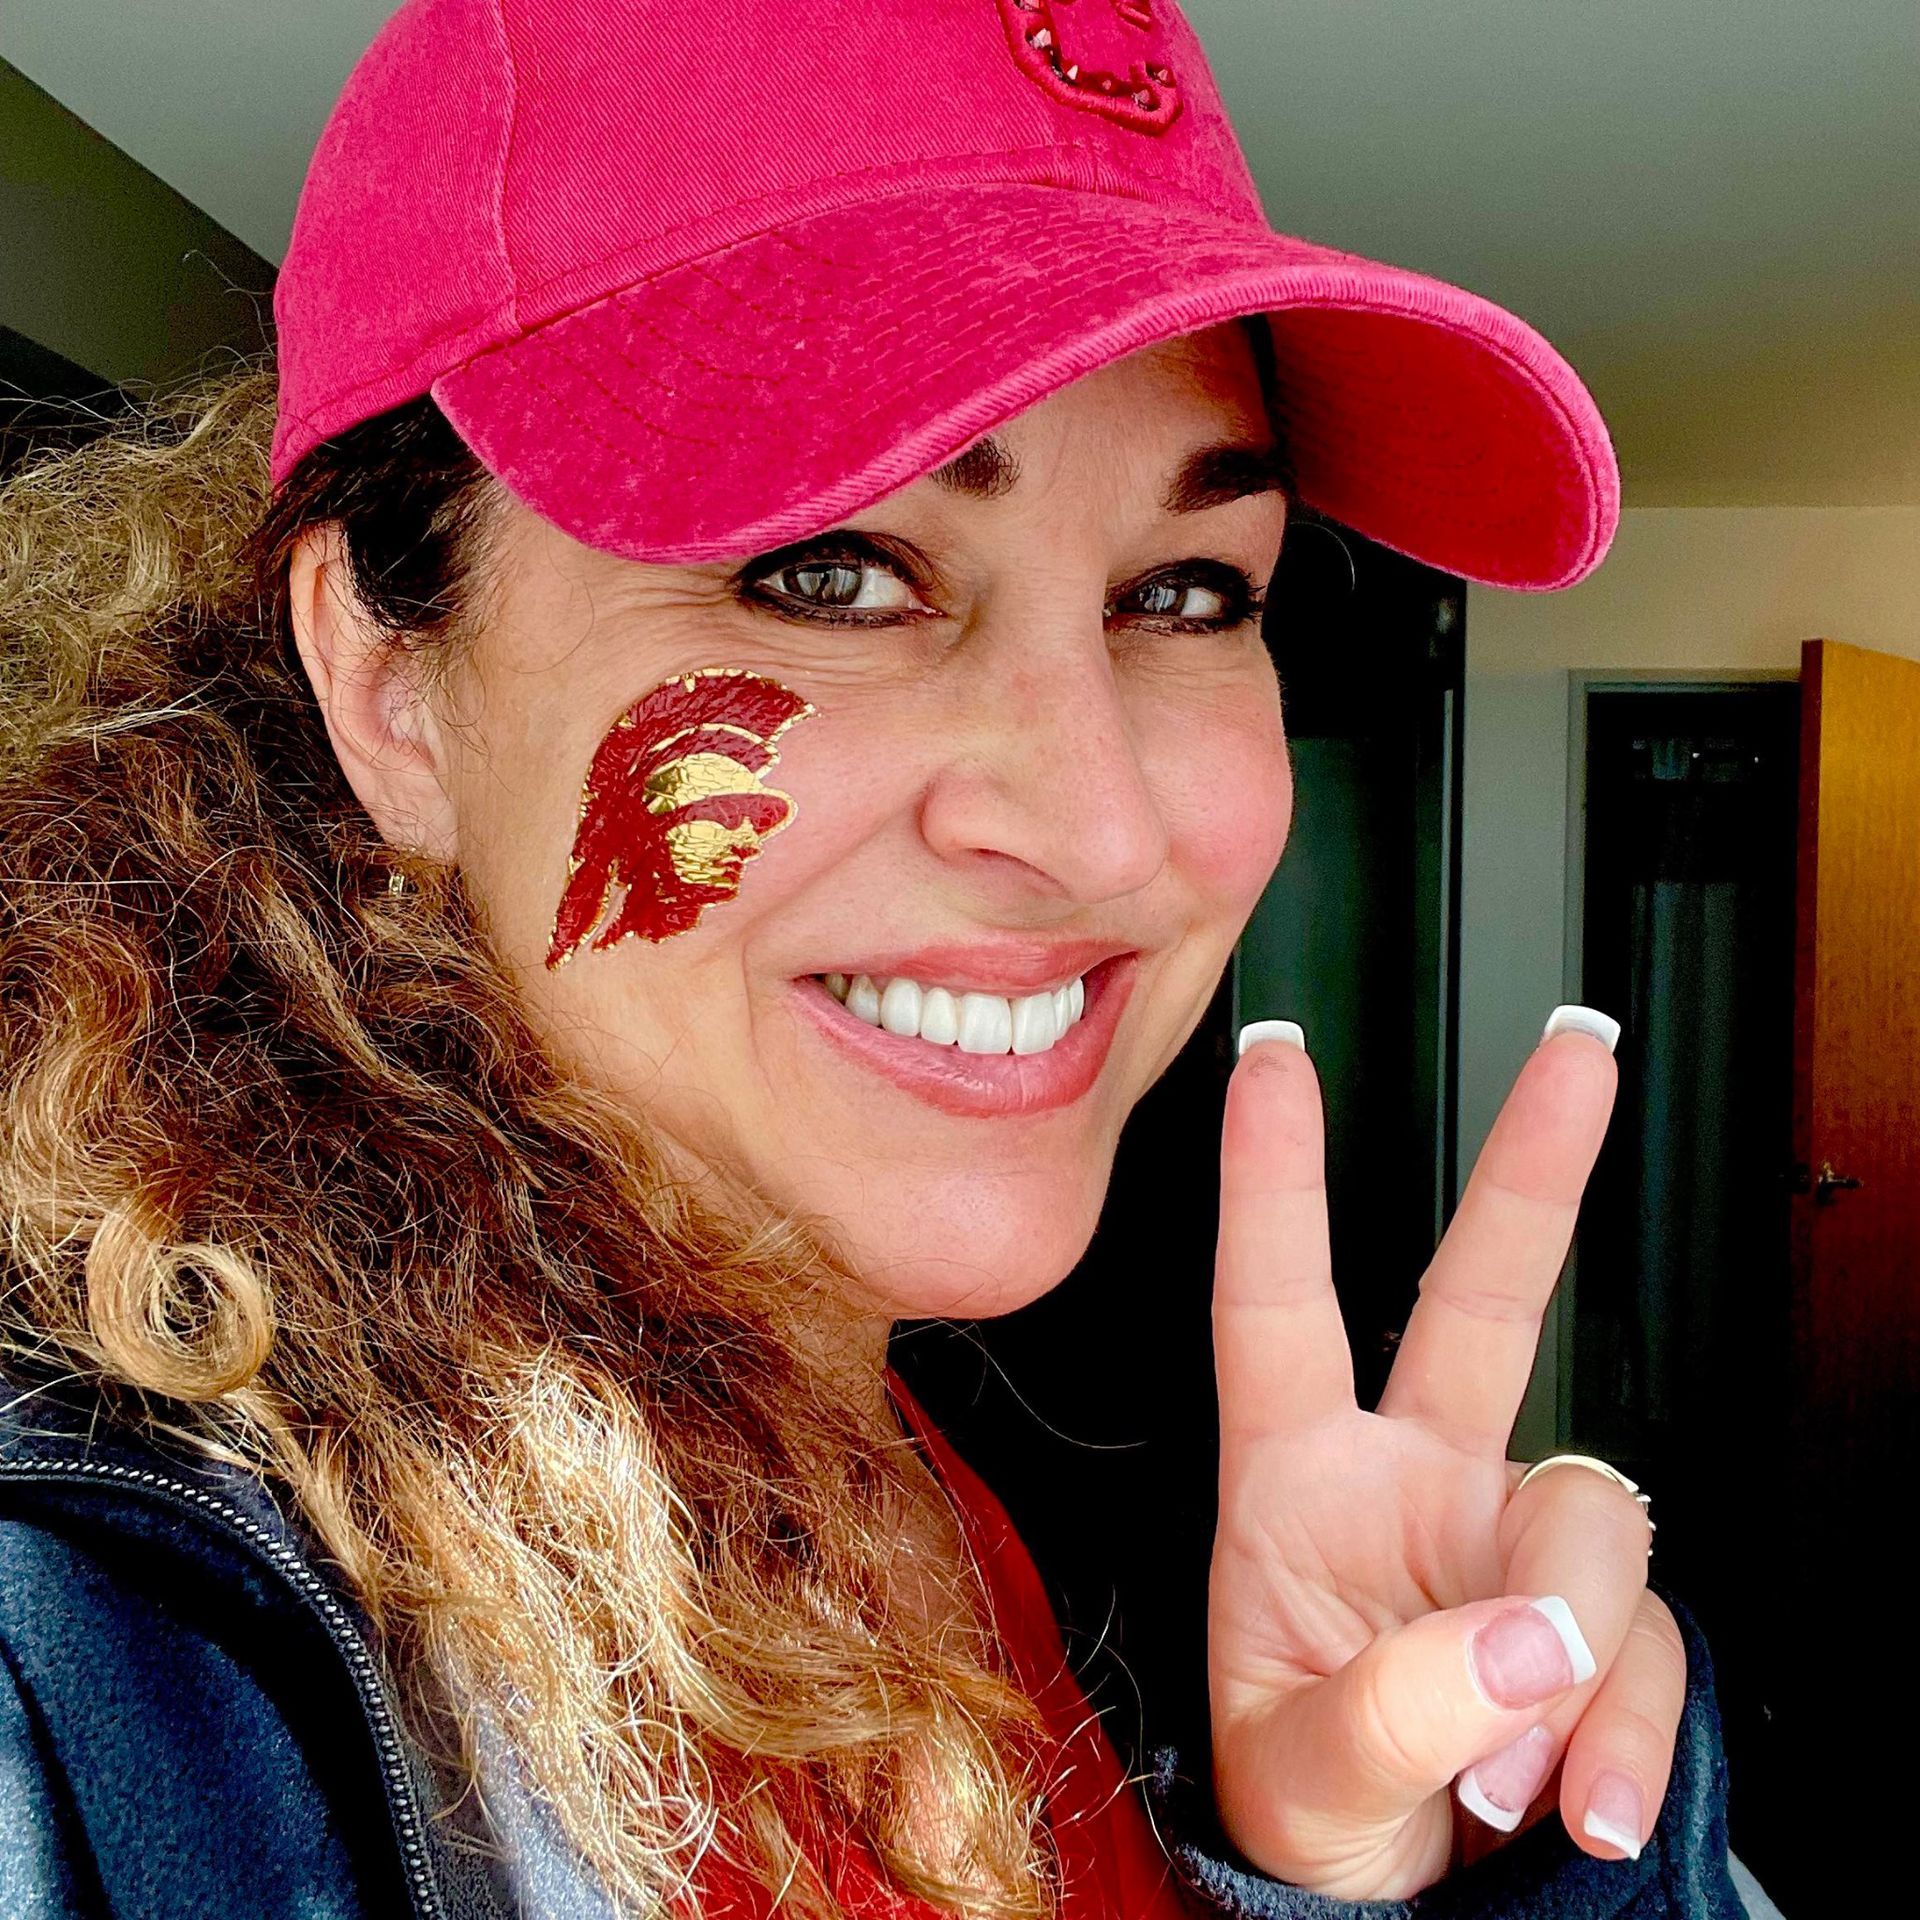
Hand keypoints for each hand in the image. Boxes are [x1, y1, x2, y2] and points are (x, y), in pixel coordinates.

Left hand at [1206, 1016, 1678, 1898]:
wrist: (1393, 1916)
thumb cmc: (1307, 1816)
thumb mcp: (1295, 1780)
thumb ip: (1391, 1712)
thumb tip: (1521, 1638)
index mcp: (1295, 1480)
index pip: (1275, 1302)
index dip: (1272, 1178)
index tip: (1273, 1059)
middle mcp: (1414, 1481)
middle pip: (1482, 1296)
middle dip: (1532, 1169)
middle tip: (1580, 1054)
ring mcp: (1514, 1545)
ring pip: (1591, 1511)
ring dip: (1567, 1648)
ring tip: (1510, 1777)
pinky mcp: (1601, 1625)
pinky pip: (1649, 1645)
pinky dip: (1627, 1735)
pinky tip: (1583, 1803)